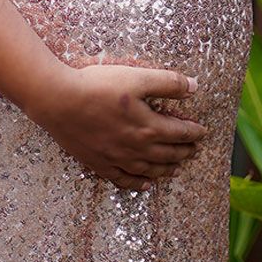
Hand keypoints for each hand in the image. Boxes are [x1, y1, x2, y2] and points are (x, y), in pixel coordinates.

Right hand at [26, 63, 207, 190]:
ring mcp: (117, 158)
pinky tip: (145, 184)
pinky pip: (124, 180)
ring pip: (149, 170)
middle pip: (167, 154)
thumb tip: (194, 86)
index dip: (194, 132)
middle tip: (194, 150)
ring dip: (166, 169)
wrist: (59, 101)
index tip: (203, 132)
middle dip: (184, 152)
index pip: (179, 133)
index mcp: (148, 127)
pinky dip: (138, 184)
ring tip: (176, 168)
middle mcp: (136, 148)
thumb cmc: (96, 86)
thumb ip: (167, 83)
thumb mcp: (136, 77)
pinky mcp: (99, 163)